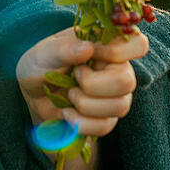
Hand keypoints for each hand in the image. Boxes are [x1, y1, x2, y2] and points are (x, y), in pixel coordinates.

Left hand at [16, 27, 148, 136]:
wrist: (32, 95)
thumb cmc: (39, 65)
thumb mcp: (43, 53)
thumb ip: (63, 49)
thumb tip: (89, 48)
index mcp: (104, 44)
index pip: (138, 44)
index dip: (118, 52)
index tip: (92, 54)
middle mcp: (115, 68)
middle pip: (127, 81)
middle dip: (93, 85)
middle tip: (74, 78)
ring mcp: (115, 94)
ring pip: (119, 106)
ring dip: (85, 104)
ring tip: (69, 96)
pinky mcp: (107, 117)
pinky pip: (105, 126)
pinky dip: (81, 122)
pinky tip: (67, 113)